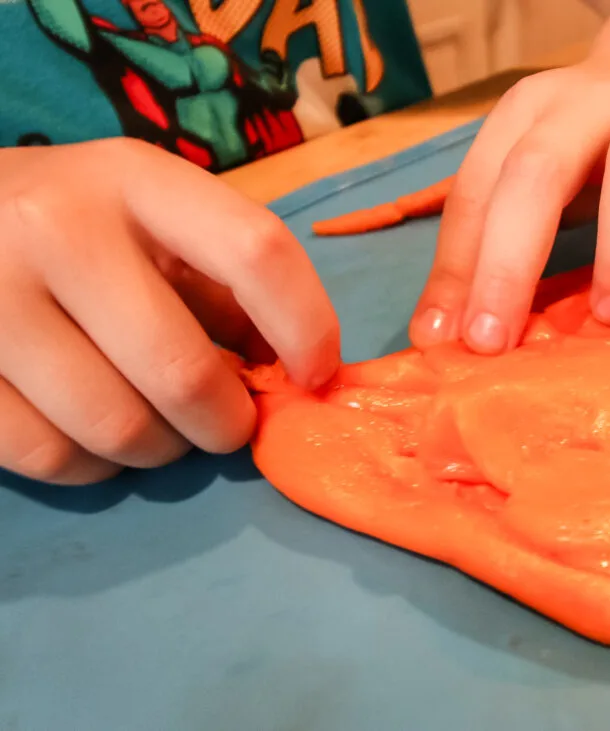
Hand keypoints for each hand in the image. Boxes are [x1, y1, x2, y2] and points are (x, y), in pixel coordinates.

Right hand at [0, 139, 338, 484]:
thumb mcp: (158, 224)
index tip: (316, 375)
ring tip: (158, 429)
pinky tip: (93, 437)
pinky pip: (51, 456)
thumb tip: (299, 373)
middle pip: (183, 372)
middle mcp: (58, 227)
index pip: (255, 251)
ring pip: (119, 428)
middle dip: (226, 423)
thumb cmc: (78, 227)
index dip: (307, 327)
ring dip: (161, 451)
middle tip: (226, 424)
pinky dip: (92, 467)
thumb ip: (230, 288)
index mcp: (136, 181)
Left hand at [410, 4, 609, 353]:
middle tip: (497, 342)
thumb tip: (444, 335)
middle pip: (538, 173)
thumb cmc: (589, 143)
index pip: (477, 190)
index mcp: (525, 115)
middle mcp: (586, 106)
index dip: (457, 266)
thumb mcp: (530, 174)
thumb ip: (491, 241)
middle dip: (509, 264)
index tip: (446, 338)